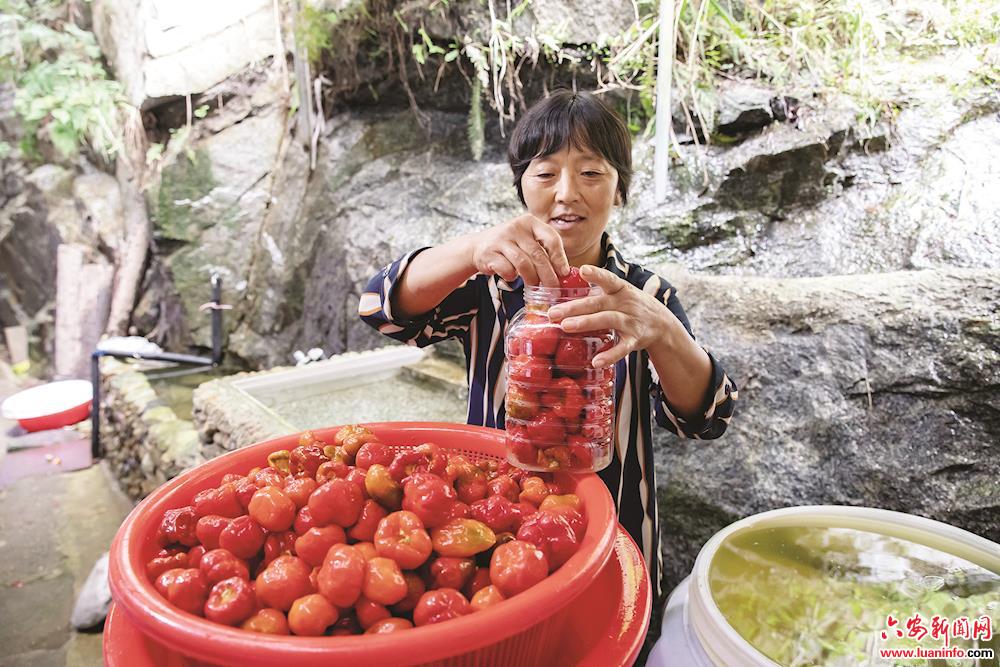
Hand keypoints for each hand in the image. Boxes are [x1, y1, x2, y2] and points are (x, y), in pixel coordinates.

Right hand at [471, 214, 569, 286]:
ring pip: (523, 264)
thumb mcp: (527, 240)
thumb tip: (563, 273)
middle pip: (538, 254)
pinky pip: (507, 270)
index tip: (564, 273)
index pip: (551, 238)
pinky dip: (512, 277)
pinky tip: (512, 276)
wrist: (478, 245)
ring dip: (531, 279)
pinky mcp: (489, 253)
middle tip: (553, 288)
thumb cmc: (510, 246)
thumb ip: (544, 250)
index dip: (559, 257)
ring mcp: (501, 239)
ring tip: (534, 286)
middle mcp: (516, 227)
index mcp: (530, 222)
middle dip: (548, 275)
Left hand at [546, 265, 674, 367]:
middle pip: (599, 303)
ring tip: (566, 326)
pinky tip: (595, 361)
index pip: (608, 279)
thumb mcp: (619, 294)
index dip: (596, 274)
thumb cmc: (631, 306)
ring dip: (586, 323)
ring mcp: (631, 321)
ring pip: (608, 320)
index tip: (583, 270)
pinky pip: (622, 348)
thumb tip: (563, 294)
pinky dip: (610, 355)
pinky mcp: (635, 340)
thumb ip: (596, 294)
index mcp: (620, 289)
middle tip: (553, 312)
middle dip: (575, 307)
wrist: (662, 324)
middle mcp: (626, 303)